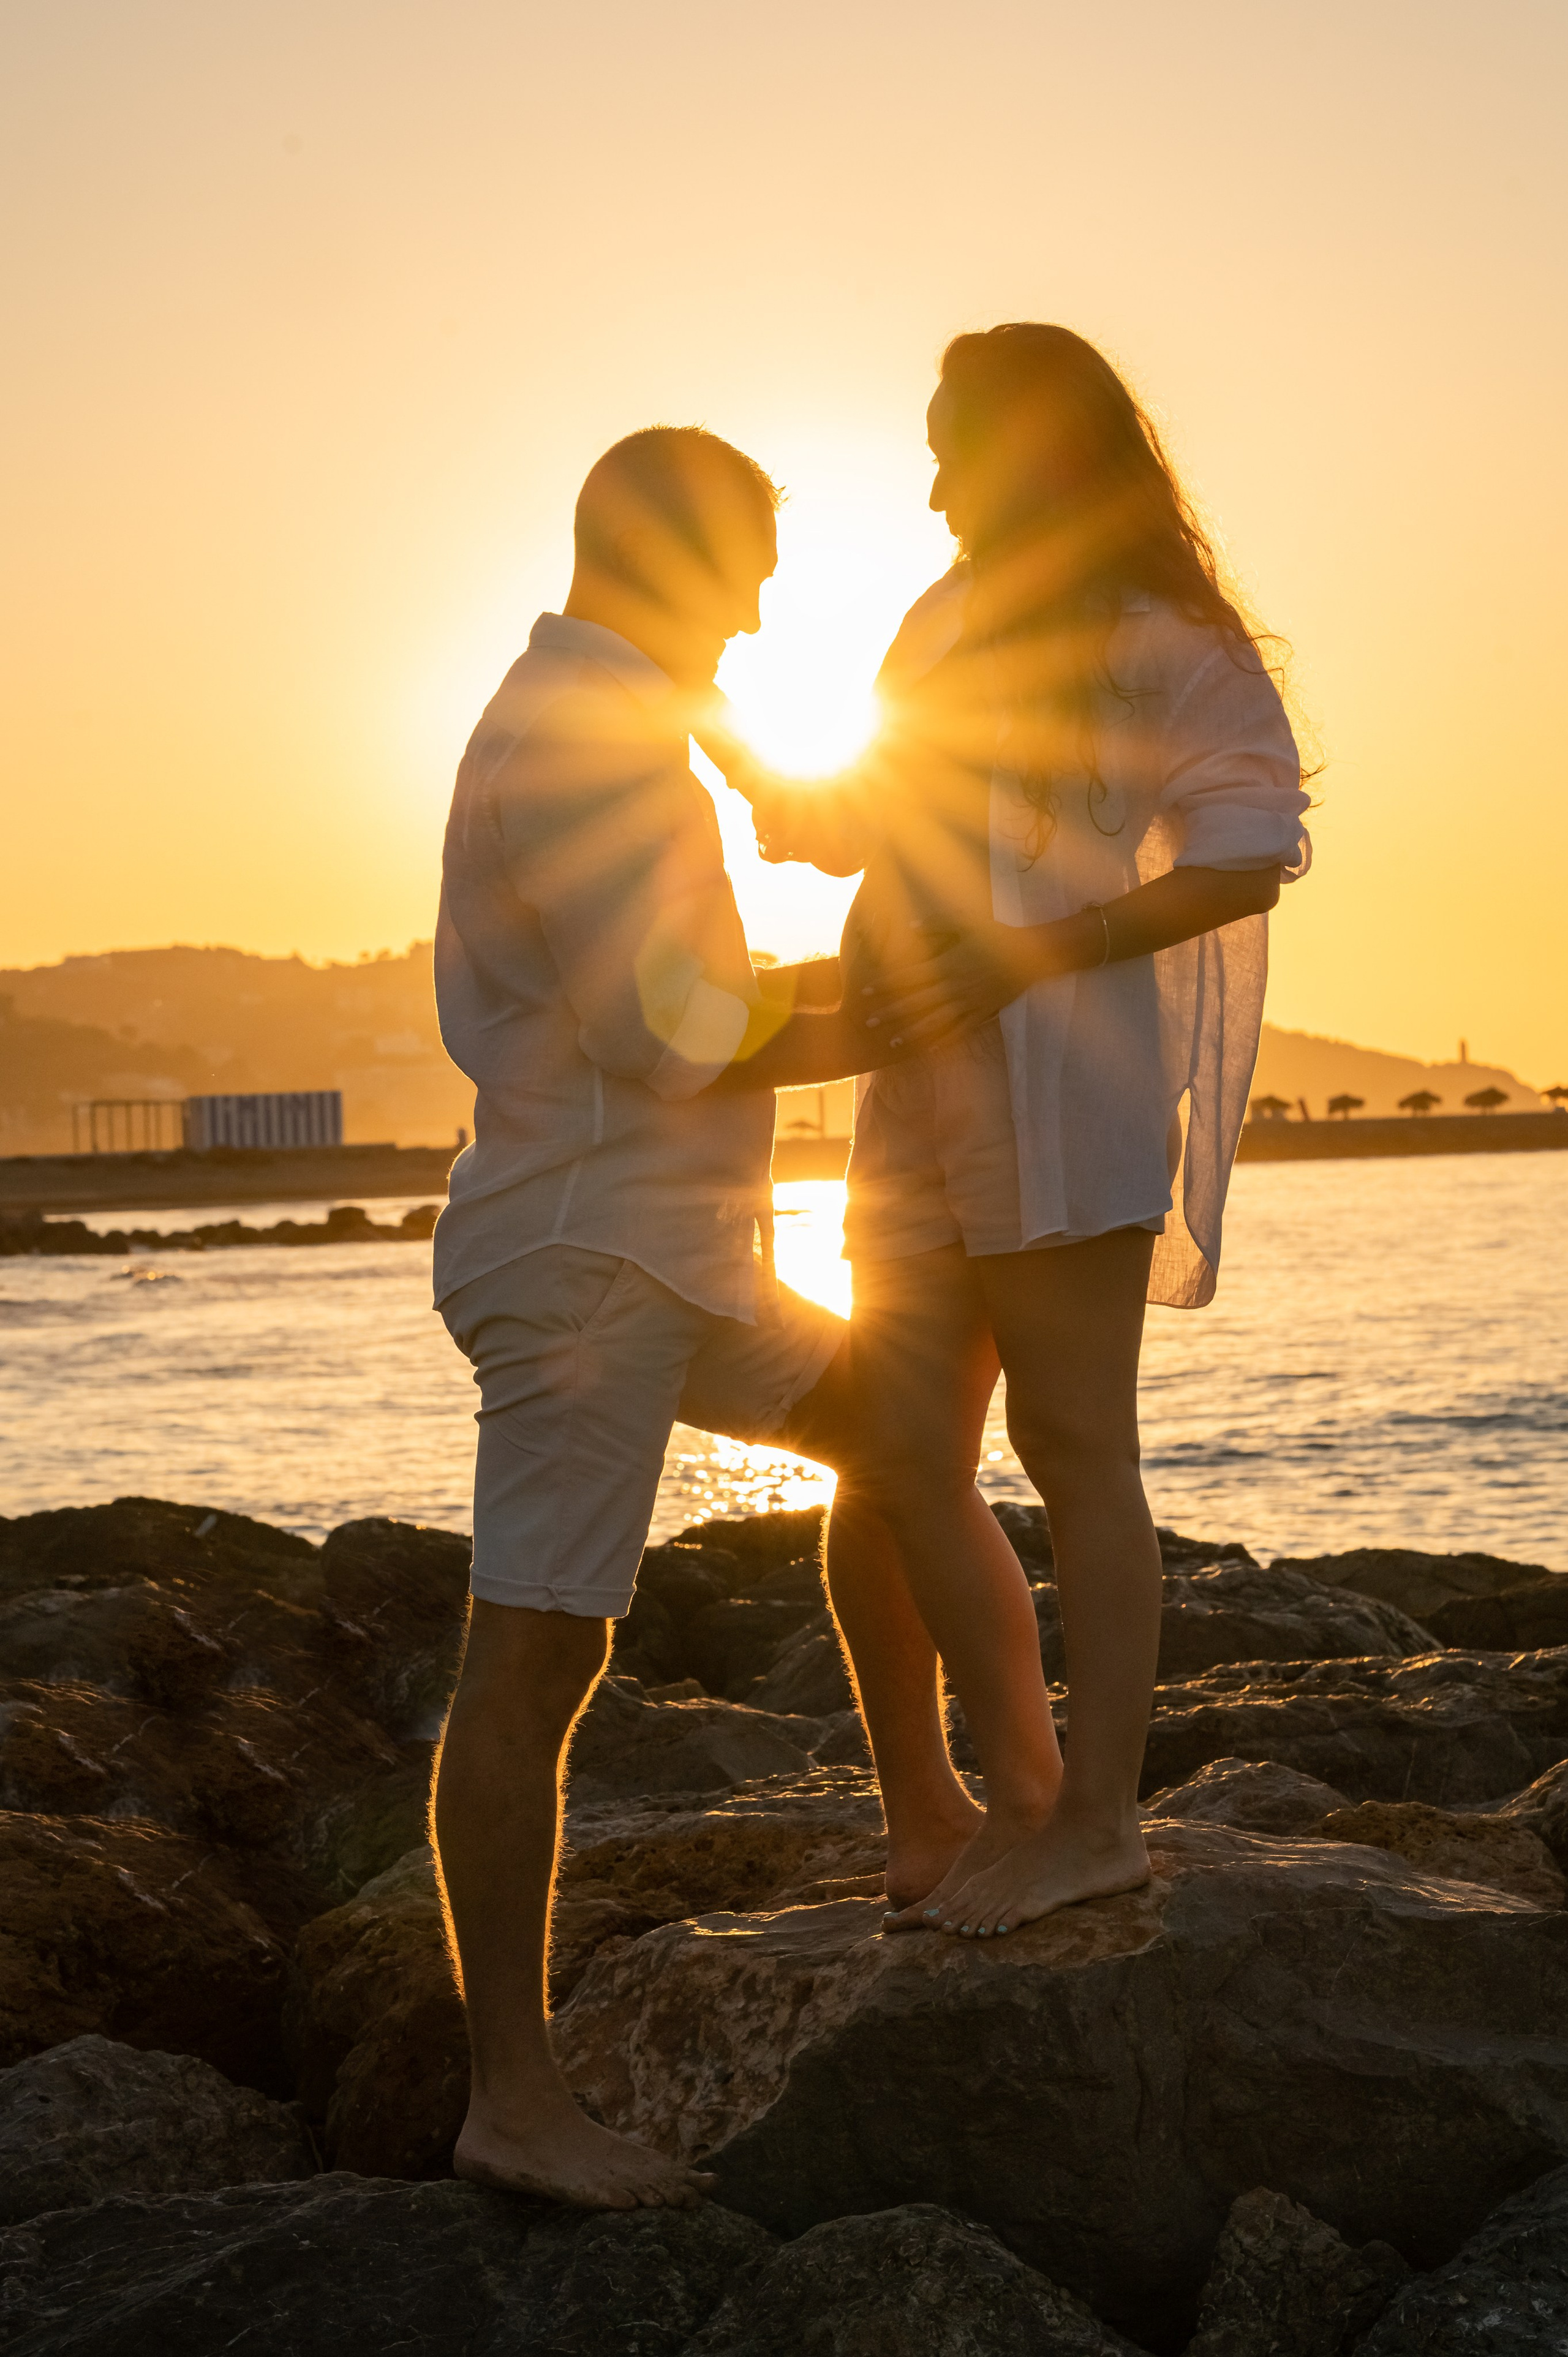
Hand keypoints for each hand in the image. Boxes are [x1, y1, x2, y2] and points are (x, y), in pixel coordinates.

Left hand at [861, 922, 1039, 1051]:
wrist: (1030, 955)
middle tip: (868, 1023)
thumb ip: (934, 926)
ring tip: (894, 1041)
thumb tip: (908, 927)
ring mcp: (969, 1001)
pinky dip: (944, 1039)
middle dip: (891, 1012)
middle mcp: (954, 984)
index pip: (909, 974)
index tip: (865, 991)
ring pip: (936, 1020)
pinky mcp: (982, 1012)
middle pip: (916, 1000)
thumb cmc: (995, 934)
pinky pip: (960, 1029)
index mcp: (947, 961)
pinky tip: (929, 1048)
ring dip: (913, 1031)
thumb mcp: (964, 923)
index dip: (885, 984)